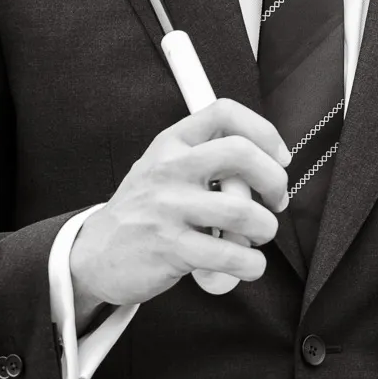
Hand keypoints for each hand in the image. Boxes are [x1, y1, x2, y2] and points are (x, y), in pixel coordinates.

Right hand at [70, 99, 291, 312]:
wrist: (98, 252)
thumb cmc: (146, 211)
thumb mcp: (165, 168)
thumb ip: (206, 156)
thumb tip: (266, 162)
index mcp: (172, 143)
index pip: (225, 113)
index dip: (264, 133)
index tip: (279, 159)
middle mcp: (170, 169)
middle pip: (242, 155)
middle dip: (274, 182)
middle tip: (275, 203)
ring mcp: (169, 208)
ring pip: (244, 212)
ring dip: (265, 229)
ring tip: (255, 237)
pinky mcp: (172, 248)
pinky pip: (232, 256)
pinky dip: (252, 265)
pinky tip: (246, 265)